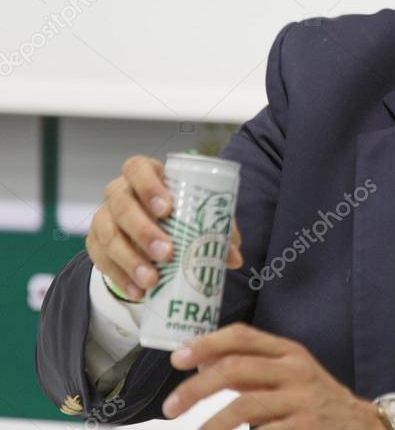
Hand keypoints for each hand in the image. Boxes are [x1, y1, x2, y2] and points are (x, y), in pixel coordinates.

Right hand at [86, 155, 242, 299]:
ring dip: (131, 260)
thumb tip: (234, 258)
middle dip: (144, 231)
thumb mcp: (198, 213)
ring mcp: (104, 217)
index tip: (167, 209)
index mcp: (145, 174)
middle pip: (122, 205)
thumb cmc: (177, 213)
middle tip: (166, 253)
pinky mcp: (95, 243)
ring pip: (109, 235)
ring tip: (152, 280)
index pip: (138, 169)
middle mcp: (119, 192)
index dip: (149, 186)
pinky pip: (101, 260)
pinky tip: (137, 291)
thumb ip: (218, 228)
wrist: (148, 230)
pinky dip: (120, 277)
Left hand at [164, 323, 384, 428]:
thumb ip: (249, 368)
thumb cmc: (316, 401)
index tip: (178, 358)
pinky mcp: (305, 427)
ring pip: (243, 406)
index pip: (242, 336)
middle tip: (170, 408)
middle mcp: (296, 371)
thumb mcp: (289, 375)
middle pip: (235, 368)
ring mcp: (302, 400)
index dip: (206, 343)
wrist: (360, 426)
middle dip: (195, 389)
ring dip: (210, 425)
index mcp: (289, 352)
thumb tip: (201, 360)